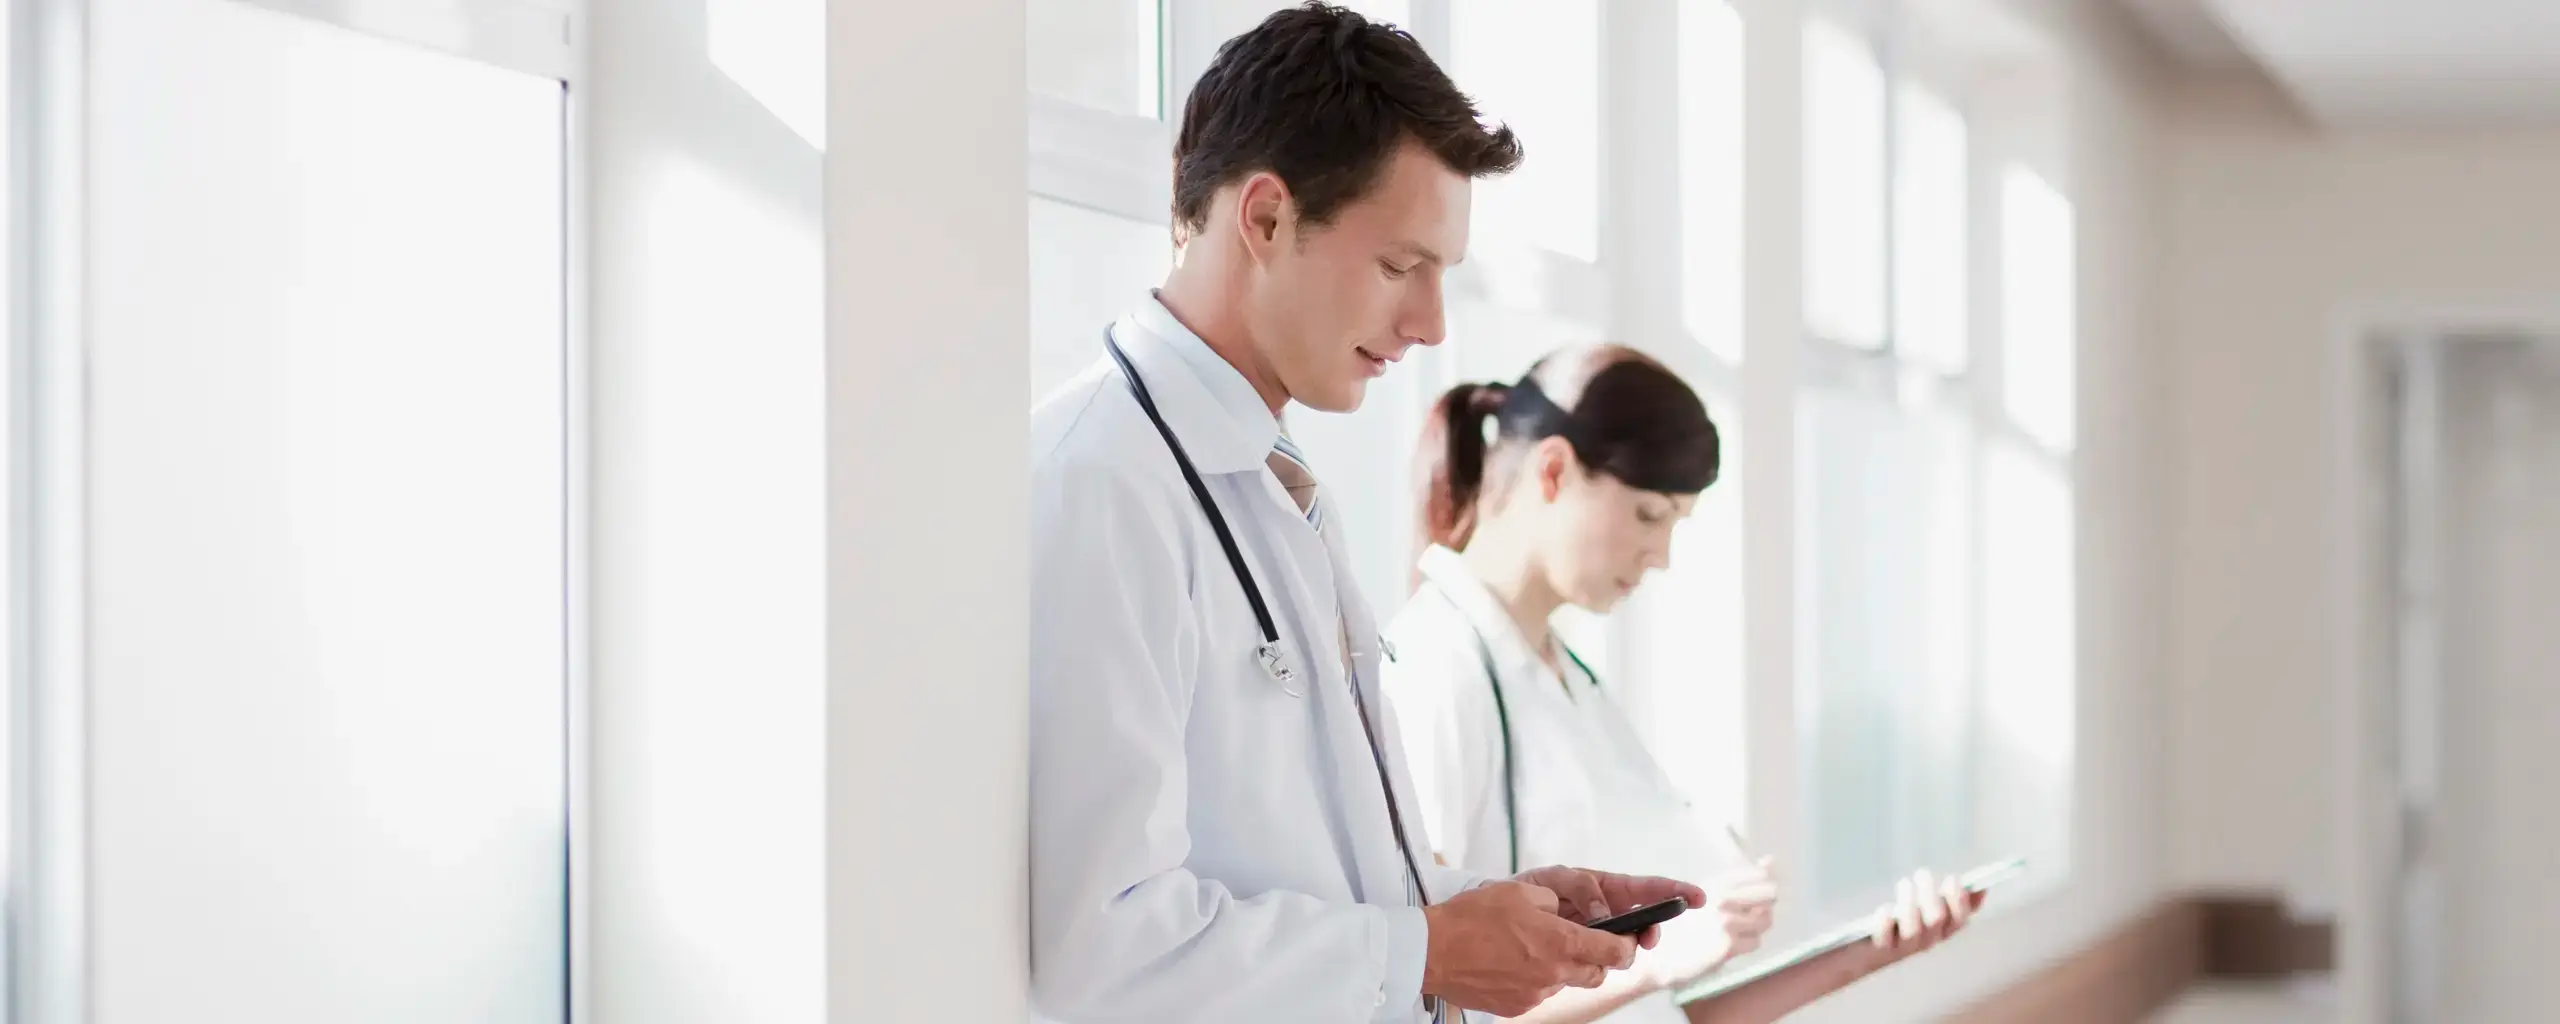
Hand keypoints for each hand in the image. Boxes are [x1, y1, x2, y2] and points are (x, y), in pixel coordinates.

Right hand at [1420, 880, 1642, 1016]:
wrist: (1432, 951)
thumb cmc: (1472, 917)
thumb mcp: (1520, 892)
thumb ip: (1554, 901)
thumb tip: (1564, 911)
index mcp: (1560, 942)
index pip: (1615, 952)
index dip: (1628, 945)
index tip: (1627, 939)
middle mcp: (1553, 974)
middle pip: (1597, 974)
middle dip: (1598, 959)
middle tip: (1585, 941)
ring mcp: (1534, 994)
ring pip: (1565, 982)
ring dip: (1562, 967)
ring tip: (1536, 947)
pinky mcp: (1515, 1007)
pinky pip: (1538, 992)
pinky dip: (1535, 978)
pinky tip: (1513, 962)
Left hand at [1510, 865, 1710, 949]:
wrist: (1497, 922)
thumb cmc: (1527, 892)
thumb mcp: (1552, 878)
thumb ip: (1581, 886)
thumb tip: (1603, 913)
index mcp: (1604, 889)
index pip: (1645, 889)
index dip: (1673, 891)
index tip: (1697, 897)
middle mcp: (1608, 914)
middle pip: (1642, 923)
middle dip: (1650, 929)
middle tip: (1647, 937)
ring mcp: (1599, 938)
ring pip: (1624, 948)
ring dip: (1623, 948)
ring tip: (1609, 945)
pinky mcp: (1585, 958)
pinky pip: (1600, 964)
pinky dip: (1598, 963)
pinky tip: (1585, 956)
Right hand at [1642, 858, 1779, 988]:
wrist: (1659, 958)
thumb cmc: (1680, 927)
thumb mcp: (1702, 895)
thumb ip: (1735, 882)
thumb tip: (1770, 862)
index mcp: (1714, 883)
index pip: (1758, 874)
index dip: (1768, 879)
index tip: (1768, 883)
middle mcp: (1722, 899)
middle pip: (1769, 894)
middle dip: (1766, 903)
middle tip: (1751, 911)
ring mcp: (1726, 922)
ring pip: (1764, 920)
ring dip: (1756, 926)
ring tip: (1735, 930)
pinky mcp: (1728, 945)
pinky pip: (1755, 942)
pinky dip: (1746, 944)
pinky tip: (1729, 945)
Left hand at [1863, 868, 1980, 965]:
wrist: (1870, 947)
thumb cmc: (1903, 919)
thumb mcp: (1928, 905)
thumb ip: (1952, 898)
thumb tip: (1980, 888)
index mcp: (1942, 930)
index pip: (1960, 919)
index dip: (1959, 900)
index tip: (1952, 879)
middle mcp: (1927, 941)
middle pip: (1936, 919)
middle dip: (1931, 893)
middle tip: (1922, 874)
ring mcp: (1905, 947)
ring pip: (1913, 929)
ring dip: (1909, 903)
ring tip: (1904, 883)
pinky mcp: (1881, 949)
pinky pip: (1885, 938)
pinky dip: (1885, 921)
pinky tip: (1885, 909)